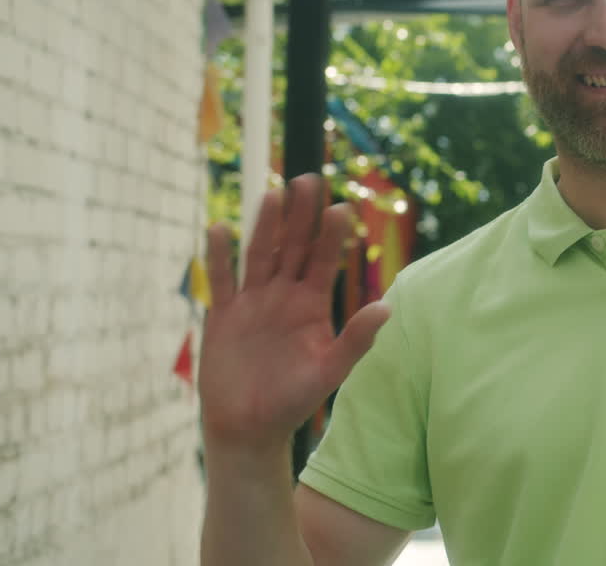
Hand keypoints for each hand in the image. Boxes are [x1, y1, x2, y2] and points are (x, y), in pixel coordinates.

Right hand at [198, 174, 390, 453]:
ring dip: (264, 225)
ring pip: (259, 254)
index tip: (341, 206)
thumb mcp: (329, 371)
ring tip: (273, 193)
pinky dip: (219, 256)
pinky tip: (221, 228)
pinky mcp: (222, 314)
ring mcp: (251, 301)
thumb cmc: (293, 400)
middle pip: (291, 245)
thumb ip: (356, 340)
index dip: (330, 233)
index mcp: (312, 303)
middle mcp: (283, 294)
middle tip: (308, 179)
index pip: (322, 259)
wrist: (249, 427)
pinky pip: (220, 279)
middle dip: (300, 214)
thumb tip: (387, 308)